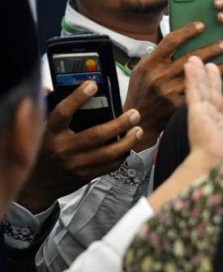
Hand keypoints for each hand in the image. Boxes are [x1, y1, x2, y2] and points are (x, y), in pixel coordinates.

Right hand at [16, 82, 142, 212]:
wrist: (35, 186)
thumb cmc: (39, 152)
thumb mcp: (36, 131)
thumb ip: (45, 110)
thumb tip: (48, 90)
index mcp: (49, 133)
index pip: (63, 112)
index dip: (77, 97)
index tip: (92, 85)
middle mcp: (62, 148)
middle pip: (96, 134)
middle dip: (120, 123)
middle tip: (134, 114)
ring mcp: (75, 164)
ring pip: (107, 153)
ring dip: (127, 141)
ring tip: (138, 130)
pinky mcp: (84, 176)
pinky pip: (108, 166)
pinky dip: (121, 156)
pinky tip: (128, 147)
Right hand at [124, 21, 222, 149]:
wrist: (138, 120)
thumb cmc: (141, 91)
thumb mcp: (141, 70)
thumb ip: (157, 57)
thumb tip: (177, 41)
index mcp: (151, 63)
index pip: (171, 41)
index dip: (188, 31)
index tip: (202, 26)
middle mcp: (160, 76)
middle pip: (191, 58)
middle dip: (211, 49)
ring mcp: (170, 92)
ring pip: (200, 77)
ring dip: (219, 69)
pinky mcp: (177, 106)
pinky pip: (200, 94)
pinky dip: (215, 89)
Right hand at [184, 56, 222, 165]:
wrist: (215, 167)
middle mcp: (212, 121)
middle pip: (213, 95)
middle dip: (212, 80)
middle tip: (211, 65)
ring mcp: (202, 115)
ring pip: (202, 89)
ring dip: (200, 74)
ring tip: (198, 60)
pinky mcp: (195, 112)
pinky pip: (194, 91)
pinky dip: (192, 78)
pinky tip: (190, 66)